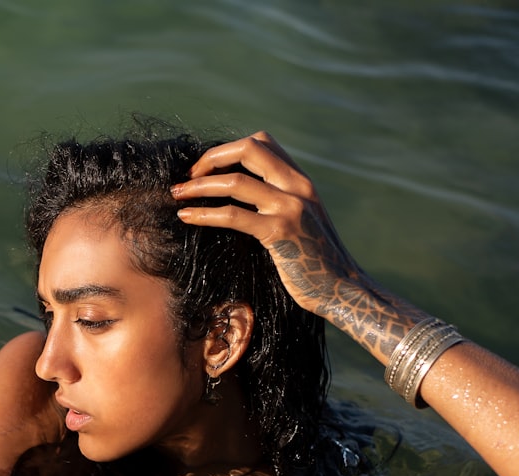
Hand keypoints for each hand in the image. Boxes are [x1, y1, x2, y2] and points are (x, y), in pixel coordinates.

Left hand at [171, 132, 422, 360]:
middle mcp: (298, 186)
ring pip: (236, 181)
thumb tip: (240, 199)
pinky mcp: (280, 232)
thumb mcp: (300, 221)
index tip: (206, 169)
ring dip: (199, 185)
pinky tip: (186, 217)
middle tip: (187, 177)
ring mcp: (290, 207)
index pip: (262, 142)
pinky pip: (234, 215)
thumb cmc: (314, 262)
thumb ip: (277, 203)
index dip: (228, 150)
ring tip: (177, 195)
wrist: (342, 290)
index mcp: (301, 181)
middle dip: (211, 158)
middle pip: (249, 148)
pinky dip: (204, 213)